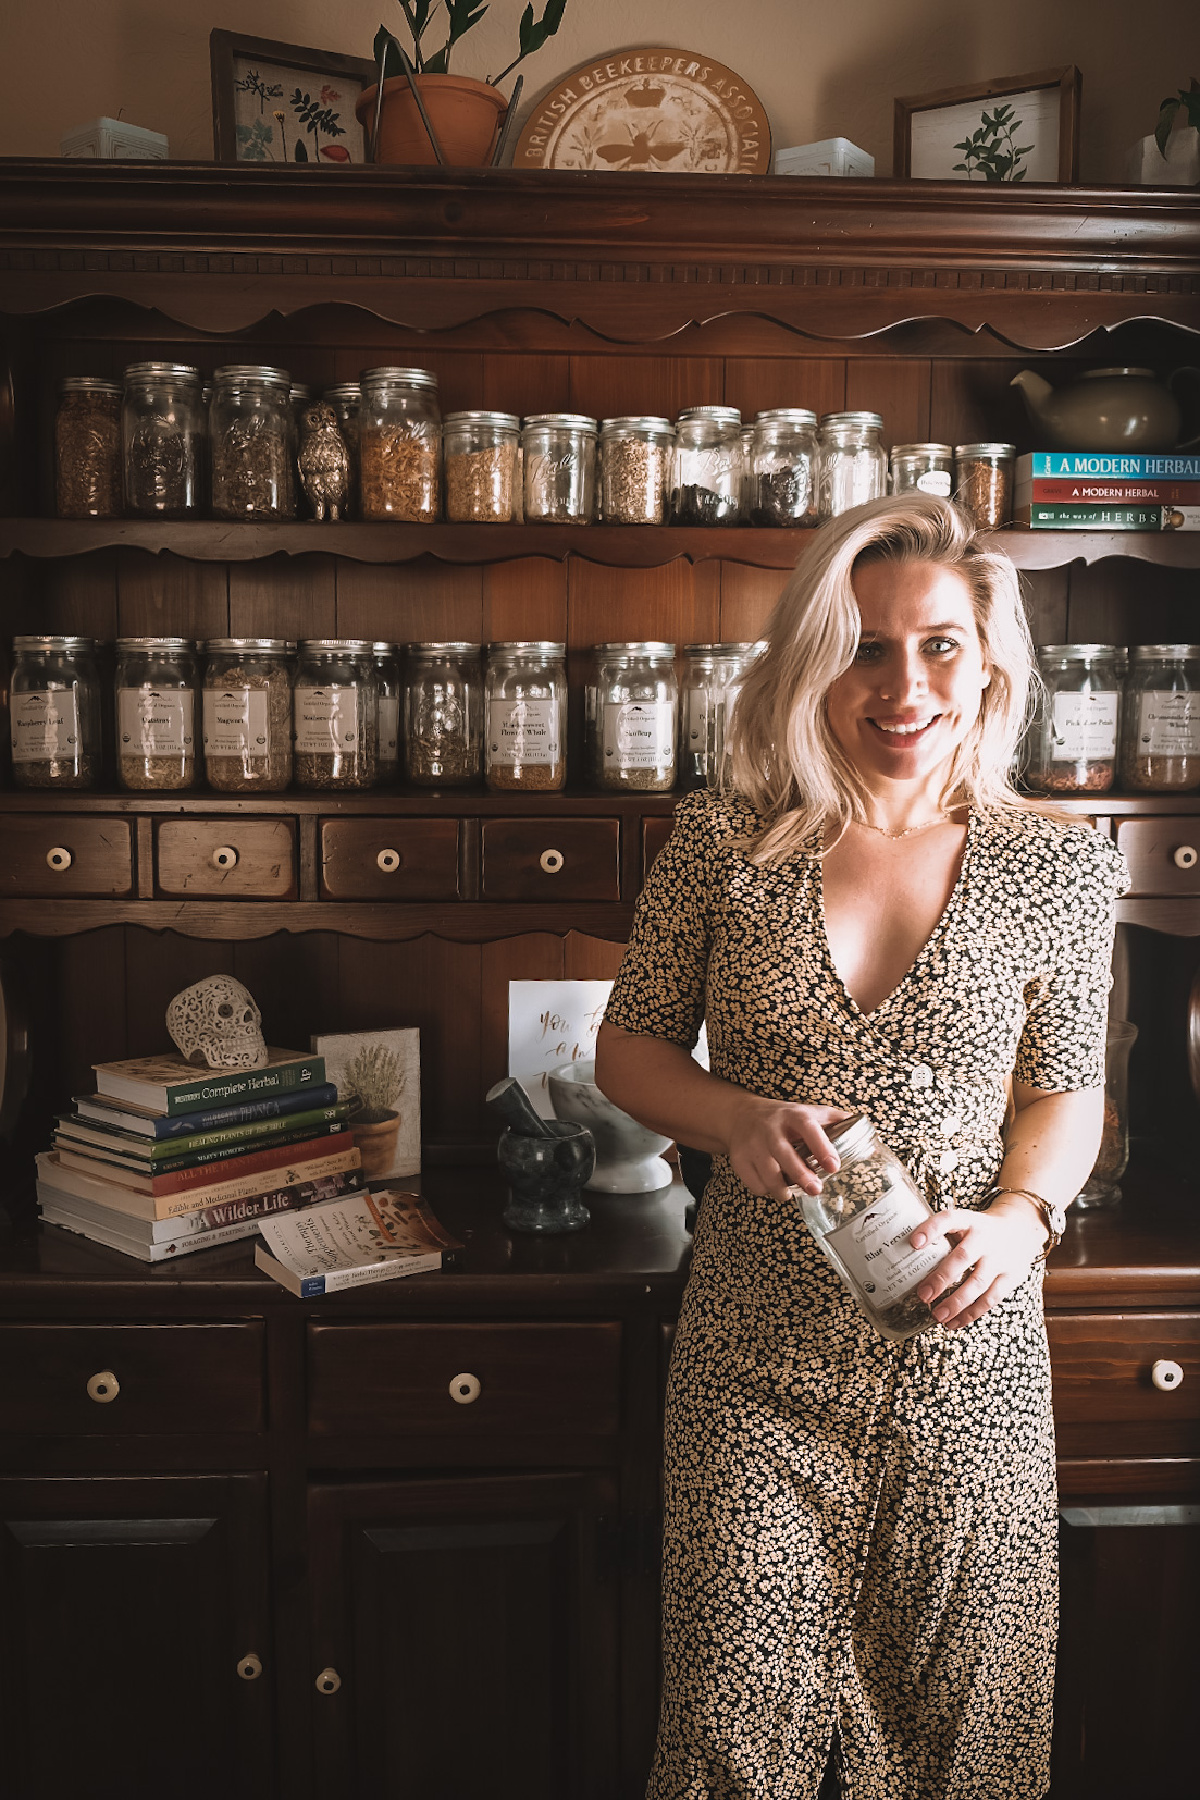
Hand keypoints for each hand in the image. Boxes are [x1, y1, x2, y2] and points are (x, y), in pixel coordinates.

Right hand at [726, 1096, 851, 1201]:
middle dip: (800, 1175)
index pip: (808, 1129)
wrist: (741, 1115)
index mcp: (793, 1116)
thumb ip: (834, 1119)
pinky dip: (767, 1190)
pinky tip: (774, 1184)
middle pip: (784, 1155)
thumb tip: (861, 1126)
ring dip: (783, 1189)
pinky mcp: (739, 1159)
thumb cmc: (783, 1118)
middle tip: (815, 1190)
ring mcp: (752, 1145)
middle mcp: (770, 1129)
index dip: (822, 1147)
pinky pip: (755, 1184)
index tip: (834, 1166)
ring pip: (768, 1174)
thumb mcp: (807, 1111)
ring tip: (792, 1192)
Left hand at [909, 1195, 1048, 1329]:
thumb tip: (902, 1254)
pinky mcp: (1011, 1276)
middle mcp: (985, 1238)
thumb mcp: (964, 1223)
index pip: (948, 1220)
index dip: (930, 1230)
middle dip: (942, 1278)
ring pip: (978, 1283)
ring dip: (957, 1302)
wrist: (1021, 1229)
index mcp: (968, 1220)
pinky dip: (972, 1313)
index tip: (913, 1243)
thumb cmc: (979, 1230)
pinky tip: (955, 1322)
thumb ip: (941, 1236)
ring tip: (937, 1316)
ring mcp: (999, 1258)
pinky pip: (991, 1298)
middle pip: (963, 1257)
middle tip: (923, 1295)